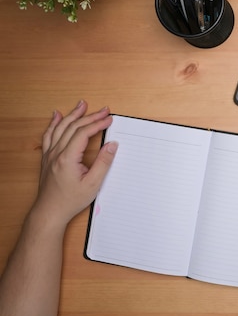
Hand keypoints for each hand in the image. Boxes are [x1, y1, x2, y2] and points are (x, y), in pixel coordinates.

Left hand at [33, 100, 116, 227]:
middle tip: (104, 110)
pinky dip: (53, 123)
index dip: (97, 124)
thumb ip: (103, 163)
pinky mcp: (47, 157)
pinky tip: (56, 116)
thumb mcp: (93, 184)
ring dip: (72, 114)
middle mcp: (56, 153)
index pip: (83, 133)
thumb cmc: (70, 200)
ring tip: (82, 105)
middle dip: (90, 116)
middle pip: (73, 127)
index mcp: (67, 158)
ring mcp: (49, 154)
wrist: (50, 211)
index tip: (109, 120)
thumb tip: (112, 145)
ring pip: (60, 128)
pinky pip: (49, 135)